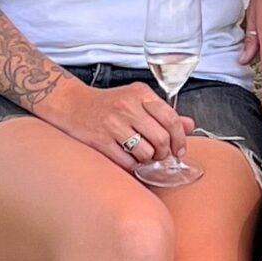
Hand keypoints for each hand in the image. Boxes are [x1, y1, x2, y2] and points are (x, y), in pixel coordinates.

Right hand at [40, 78, 190, 173]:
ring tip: (143, 156)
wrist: (72, 105)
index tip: (179, 150)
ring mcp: (113, 124)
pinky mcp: (100, 141)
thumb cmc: (108, 104)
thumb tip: (190, 126)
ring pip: (145, 152)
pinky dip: (133, 166)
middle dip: (165, 153)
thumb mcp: (137, 100)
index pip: (171, 119)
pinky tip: (129, 160)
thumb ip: (164, 113)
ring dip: (148, 160)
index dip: (179, 139)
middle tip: (161, 157)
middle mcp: (127, 107)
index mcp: (140, 94)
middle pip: (161, 138)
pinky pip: (127, 162)